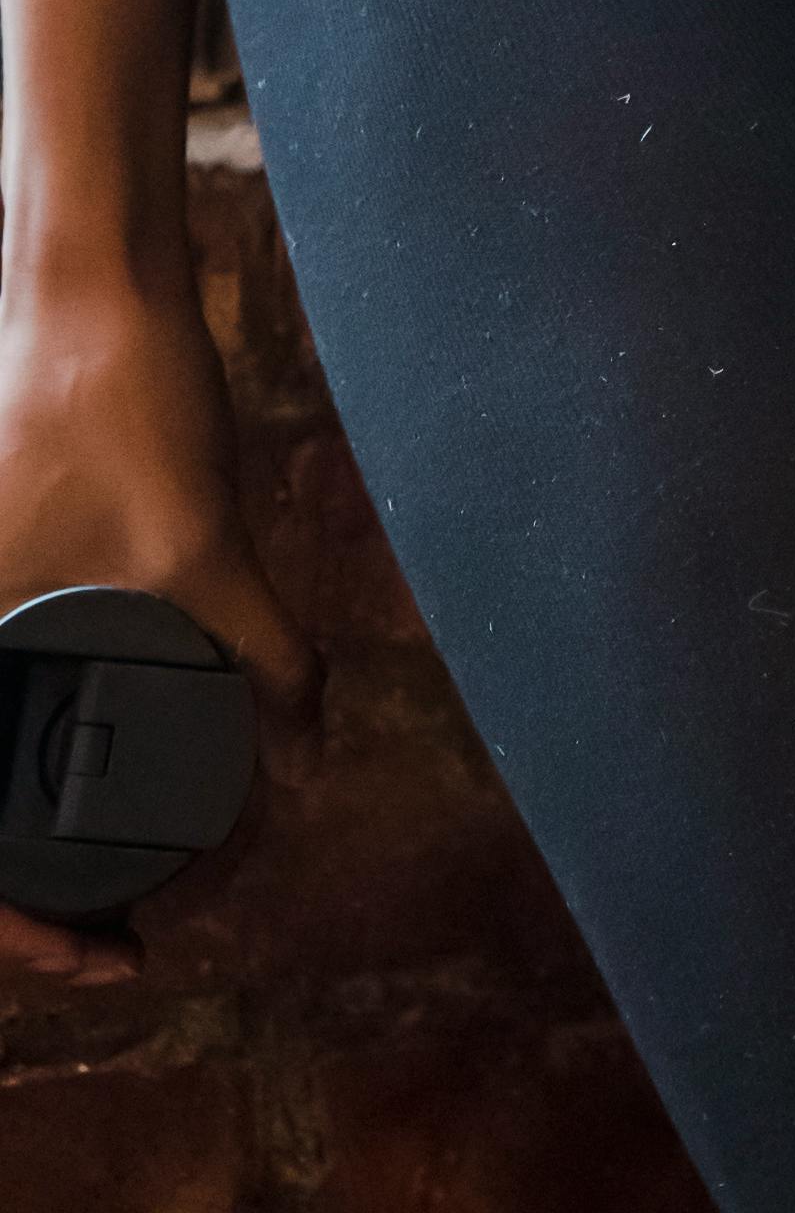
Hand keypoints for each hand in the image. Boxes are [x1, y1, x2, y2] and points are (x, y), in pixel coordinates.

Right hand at [0, 264, 312, 984]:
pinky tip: (119, 770)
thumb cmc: (117, 407)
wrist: (86, 286)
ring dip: (46, 831)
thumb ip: (265, 656)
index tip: (107, 956)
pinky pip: (11, 701)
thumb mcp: (202, 546)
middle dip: (41, 897)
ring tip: (131, 873)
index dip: (24, 934)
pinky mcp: (1, 581)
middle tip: (127, 935)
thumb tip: (315, 753)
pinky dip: (48, 754)